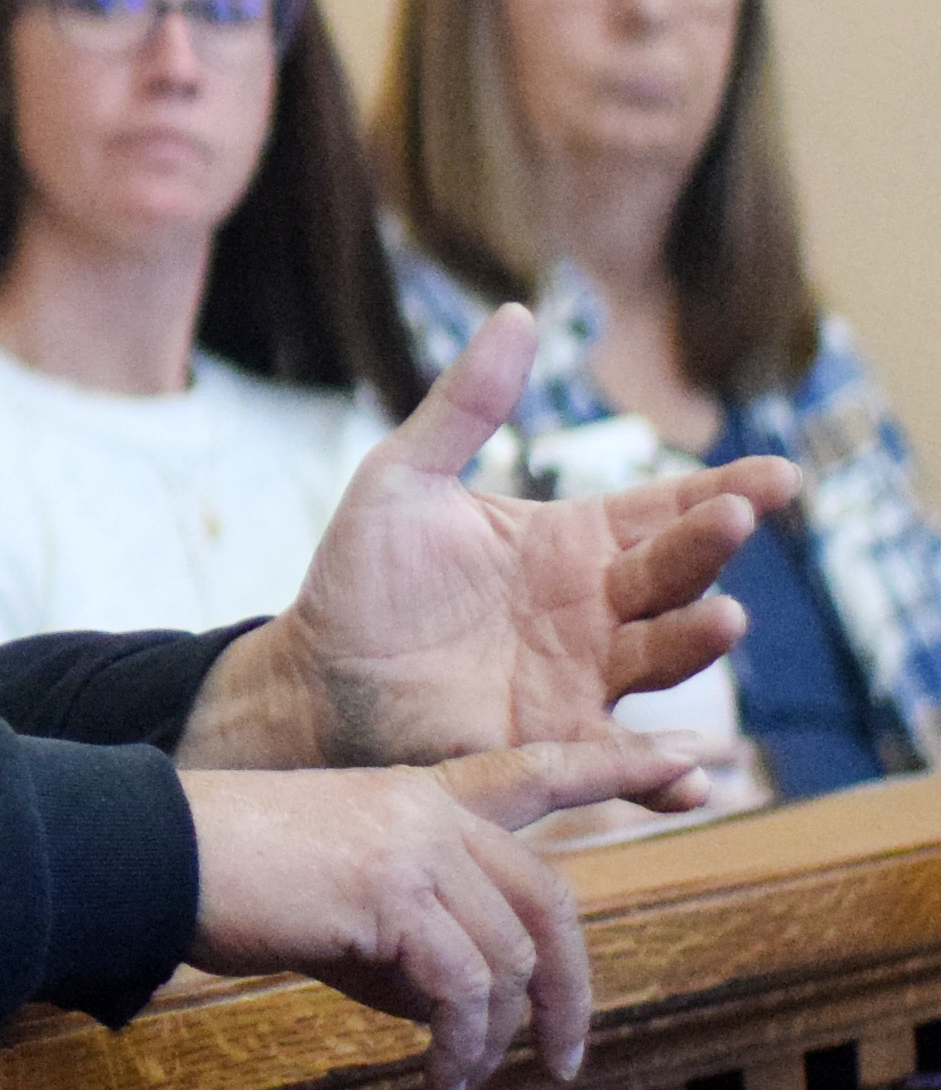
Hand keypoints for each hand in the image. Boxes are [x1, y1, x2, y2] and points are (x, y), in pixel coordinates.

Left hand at [176, 304, 799, 770]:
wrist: (313, 674)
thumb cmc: (361, 576)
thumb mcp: (403, 479)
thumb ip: (464, 406)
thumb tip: (516, 312)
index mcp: (573, 541)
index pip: (666, 510)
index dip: (723, 493)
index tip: (776, 478)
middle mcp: (596, 609)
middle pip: (672, 575)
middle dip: (706, 549)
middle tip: (728, 521)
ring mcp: (582, 678)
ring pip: (660, 657)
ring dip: (697, 641)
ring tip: (723, 619)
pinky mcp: (550, 741)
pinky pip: (618, 759)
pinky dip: (661, 774)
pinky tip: (696, 776)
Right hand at [184, 736, 699, 1089]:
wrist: (145, 857)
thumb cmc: (215, 881)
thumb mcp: (327, 906)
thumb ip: (397, 944)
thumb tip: (449, 1017)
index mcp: (413, 796)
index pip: (535, 772)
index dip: (616, 768)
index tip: (691, 768)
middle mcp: (428, 811)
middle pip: (547, 902)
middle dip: (570, 991)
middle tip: (563, 1058)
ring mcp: (415, 848)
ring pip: (507, 961)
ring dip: (492, 1041)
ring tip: (456, 1086)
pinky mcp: (392, 898)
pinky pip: (463, 993)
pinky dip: (460, 1053)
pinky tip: (435, 1088)